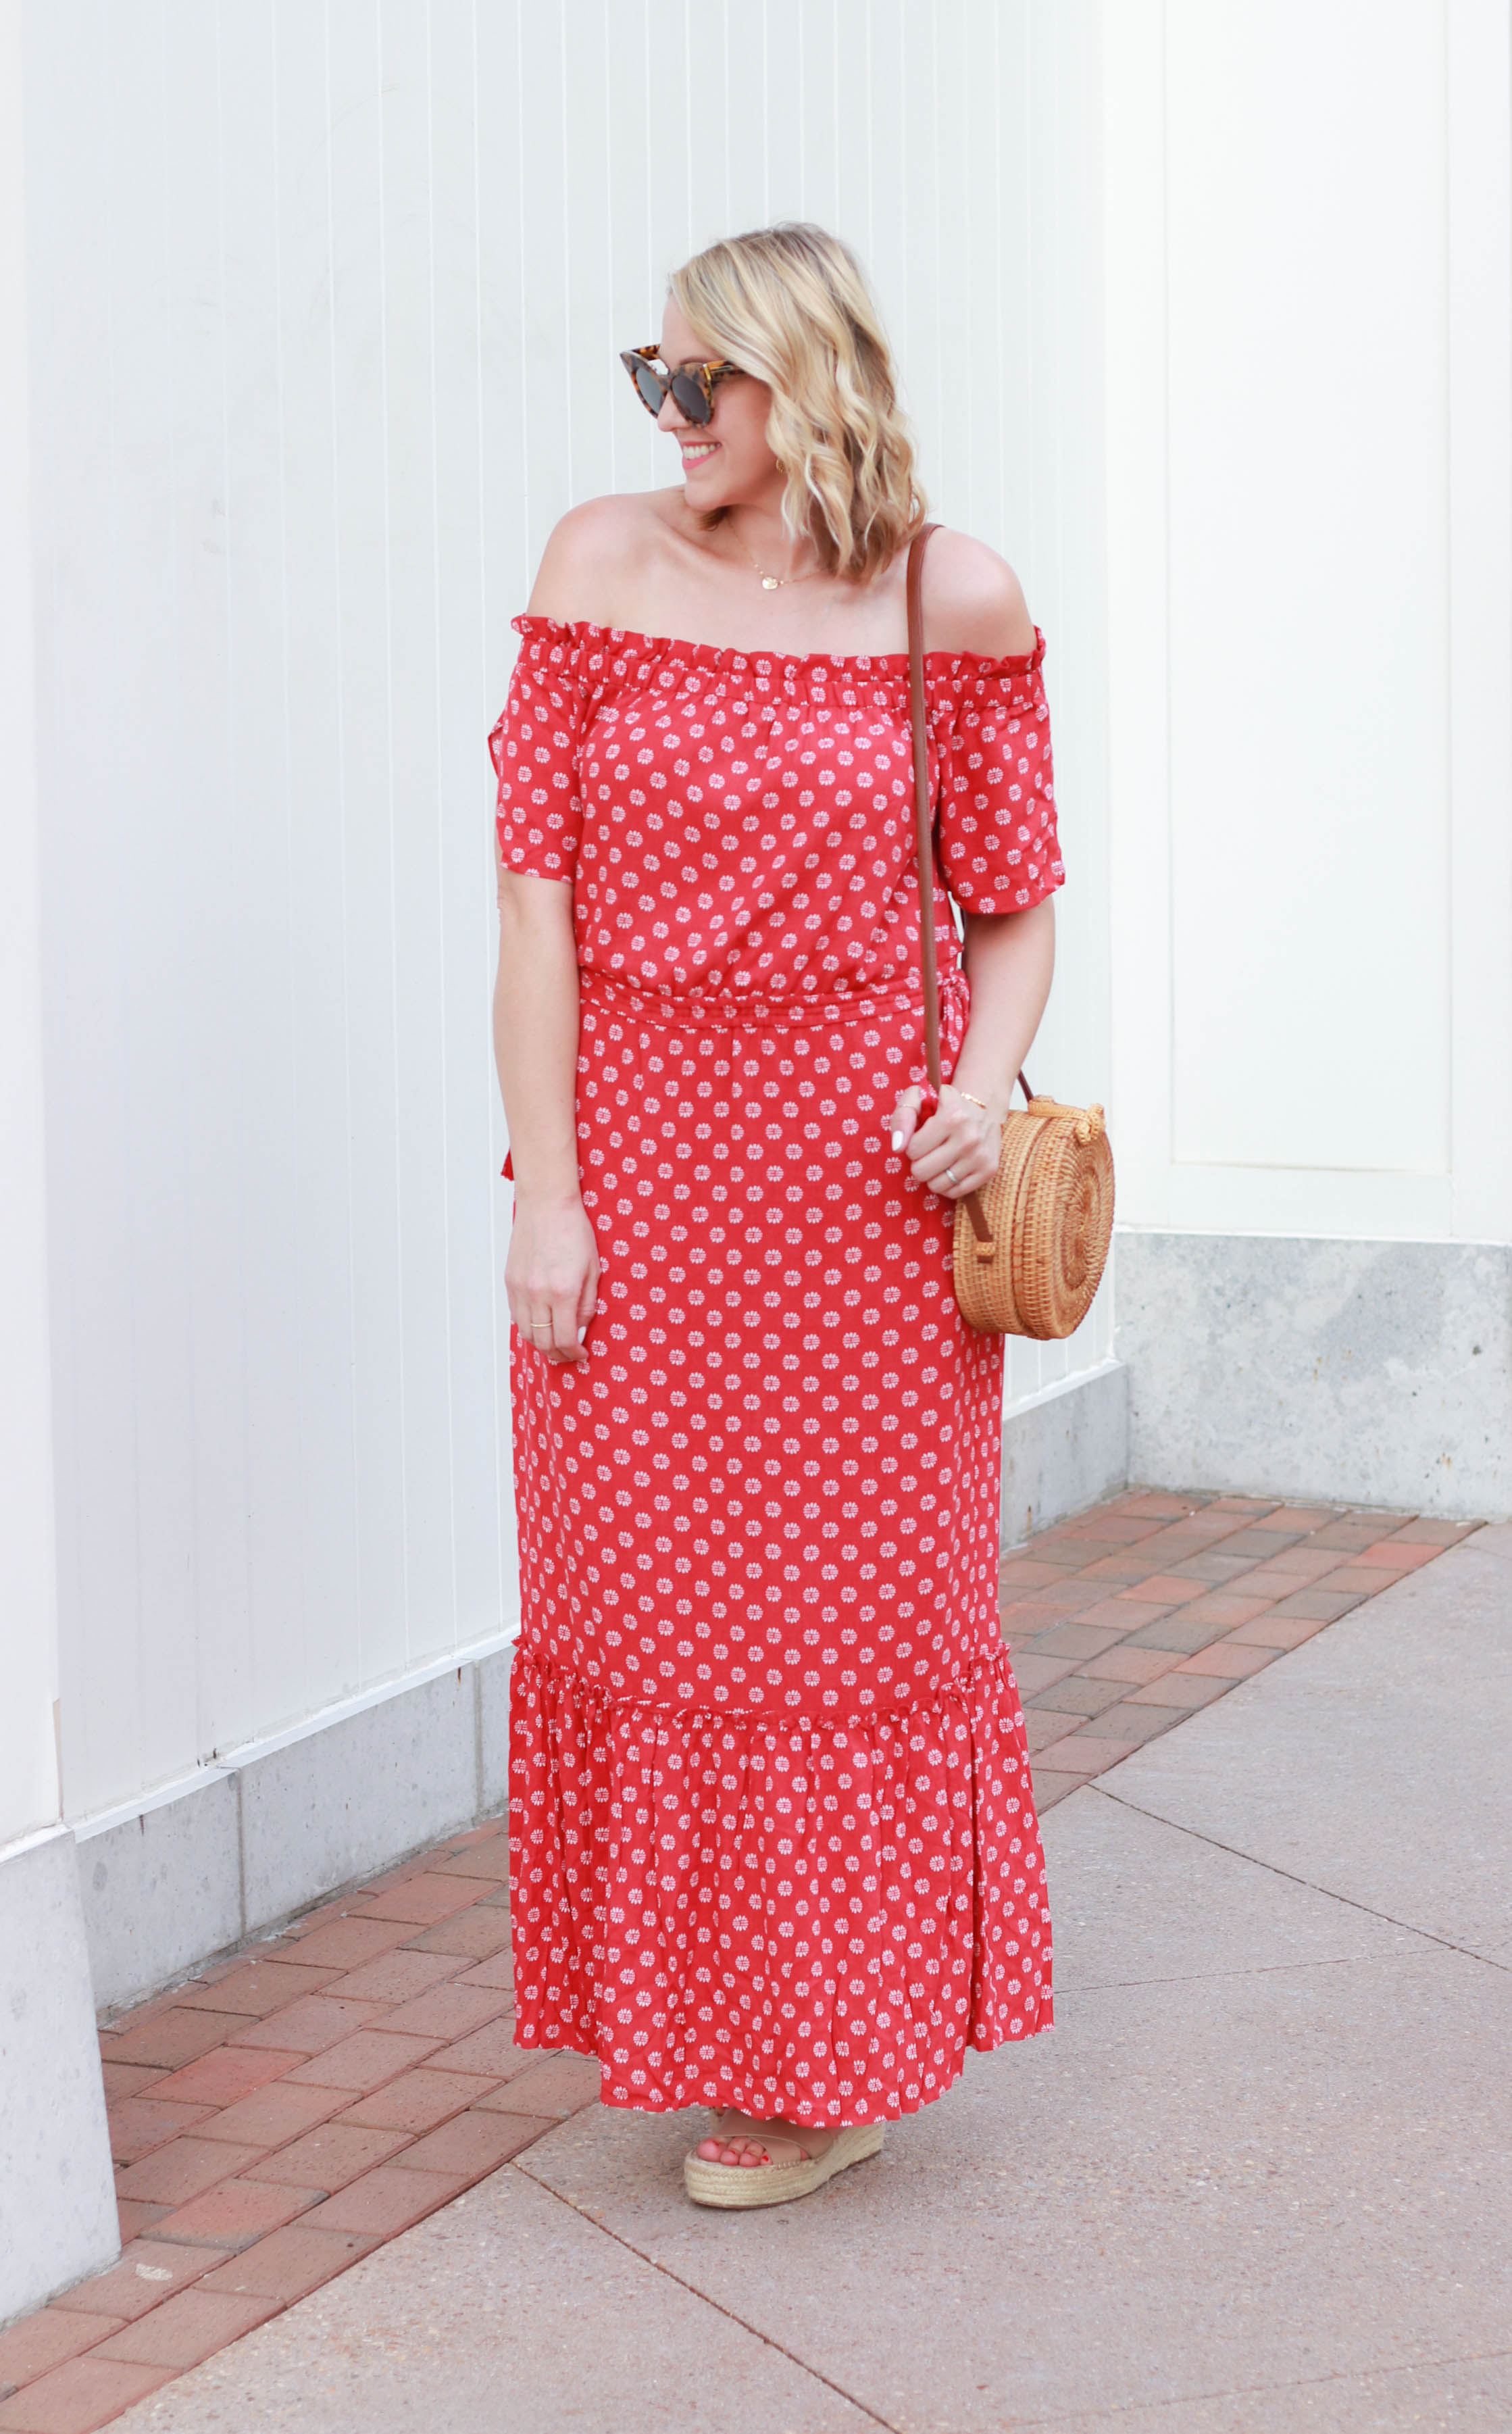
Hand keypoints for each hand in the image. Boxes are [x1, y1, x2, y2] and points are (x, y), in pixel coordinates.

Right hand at [505, 1192, 599, 1361]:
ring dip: (540, 1344)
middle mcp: (538, 1294)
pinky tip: (540, 1325)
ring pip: (526, 1333)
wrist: (546, 1204)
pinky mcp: (510, 1281)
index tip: (582, 1355)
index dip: (574, 1353)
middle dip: (557, 1354)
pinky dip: (528, 1327)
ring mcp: (520, 1288)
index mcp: (563, 1291)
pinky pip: (516, 1315)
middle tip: (568, 1355)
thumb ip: (587, 1303)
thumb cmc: (574, 1231)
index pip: (565, 1338)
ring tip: (554, 1344)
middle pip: (543, 1342)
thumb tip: (580, 1329)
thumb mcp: (593, 1269)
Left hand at [886, 1082, 1000, 1200]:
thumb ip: (902, 1117)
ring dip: (932, 1175)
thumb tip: (898, 1147)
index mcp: (952, 1116)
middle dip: (919, 1163)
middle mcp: (969, 1137)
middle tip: (928, 1152)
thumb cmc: (944, 1104)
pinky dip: (946, 1185)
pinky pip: (954, 1193)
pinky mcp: (989, 1170)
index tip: (921, 1137)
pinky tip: (949, 1169)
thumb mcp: (919, 1098)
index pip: (913, 1150)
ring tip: (939, 1160)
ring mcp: (981, 1156)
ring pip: (937, 1185)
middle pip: (922, 1171)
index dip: (912, 1146)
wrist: (984, 1108)